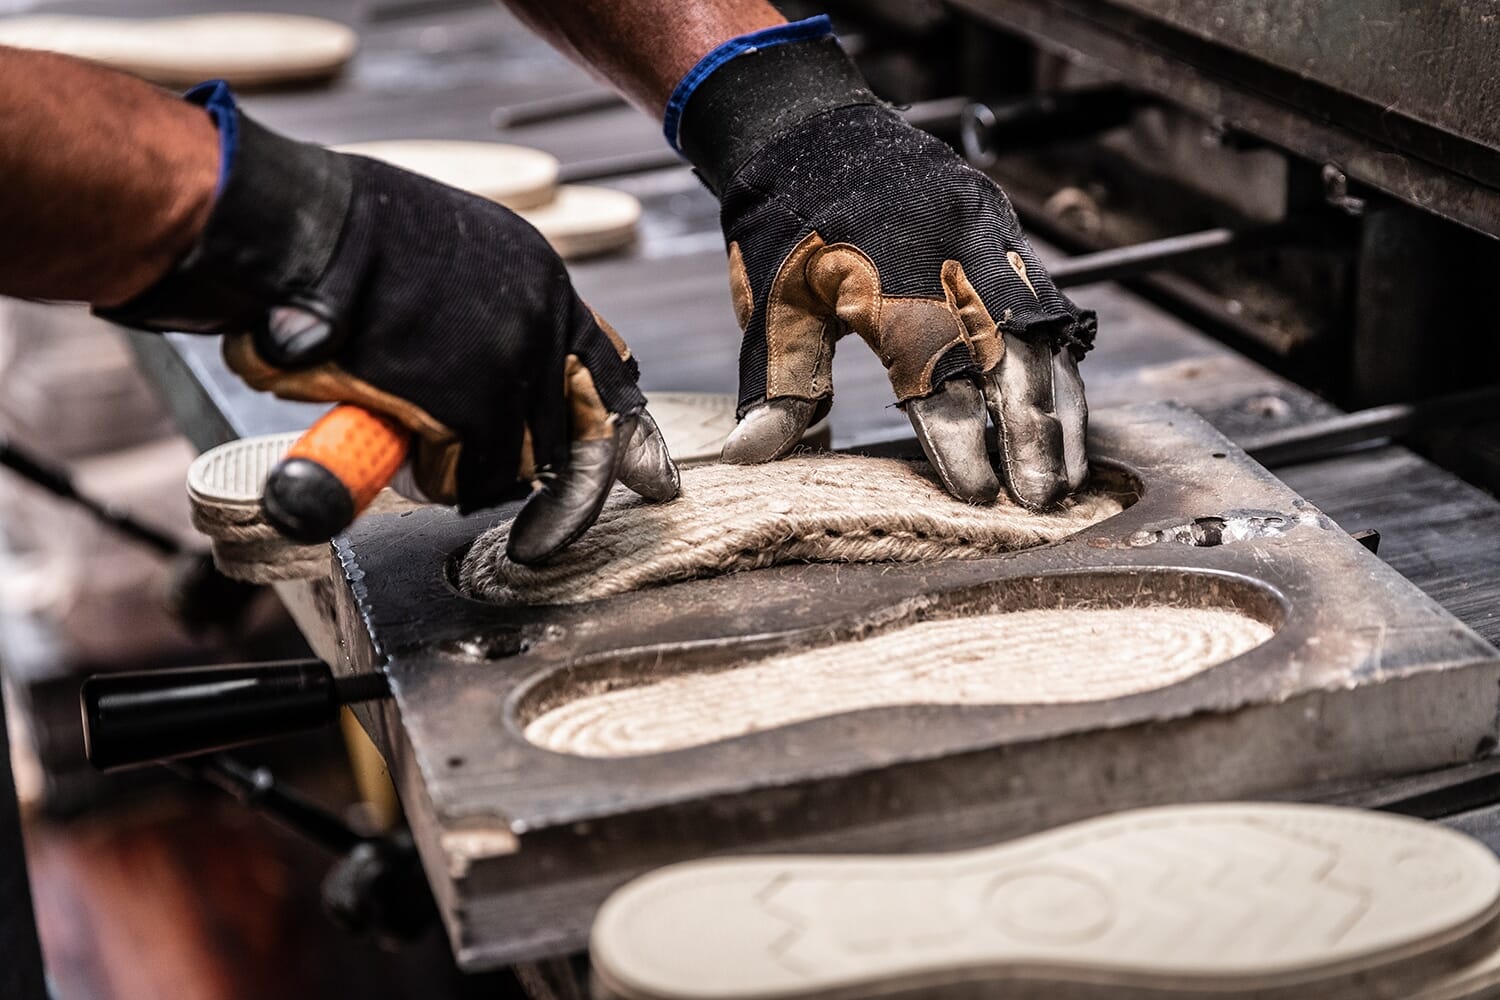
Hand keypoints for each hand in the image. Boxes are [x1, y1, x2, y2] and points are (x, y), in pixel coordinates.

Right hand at [102, 83, 676, 563]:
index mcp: (541, 278)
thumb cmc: (343, 239)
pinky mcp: (469, 405)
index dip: (606, 425)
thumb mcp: (448, 254)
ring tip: (425, 453)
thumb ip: (485, 308)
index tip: (637, 473)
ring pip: (521, 460)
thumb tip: (496, 367)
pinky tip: (400, 453)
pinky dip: (434, 478)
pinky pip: (468, 476)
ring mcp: (511, 363)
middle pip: (570, 428)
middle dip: (534, 465)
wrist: (296, 226)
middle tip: (495, 485)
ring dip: (476, 470)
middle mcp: (542, 319)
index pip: (603, 367)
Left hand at [676, 29, 1094, 507]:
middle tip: (1042, 501)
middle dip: (1031, 437)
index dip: (960, 442)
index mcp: (886, 285)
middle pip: (1007, 359)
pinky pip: (1045, 300)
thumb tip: (749, 458)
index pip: (936, 380)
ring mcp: (984, 237)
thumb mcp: (771, 307)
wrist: (807, 128)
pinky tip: (1066, 407)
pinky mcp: (1000, 227)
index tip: (976, 495)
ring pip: (1040, 333)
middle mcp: (948, 258)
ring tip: (1068, 472)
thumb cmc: (786, 225)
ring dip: (1059, 407)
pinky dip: (1058, 359)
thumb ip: (776, 386)